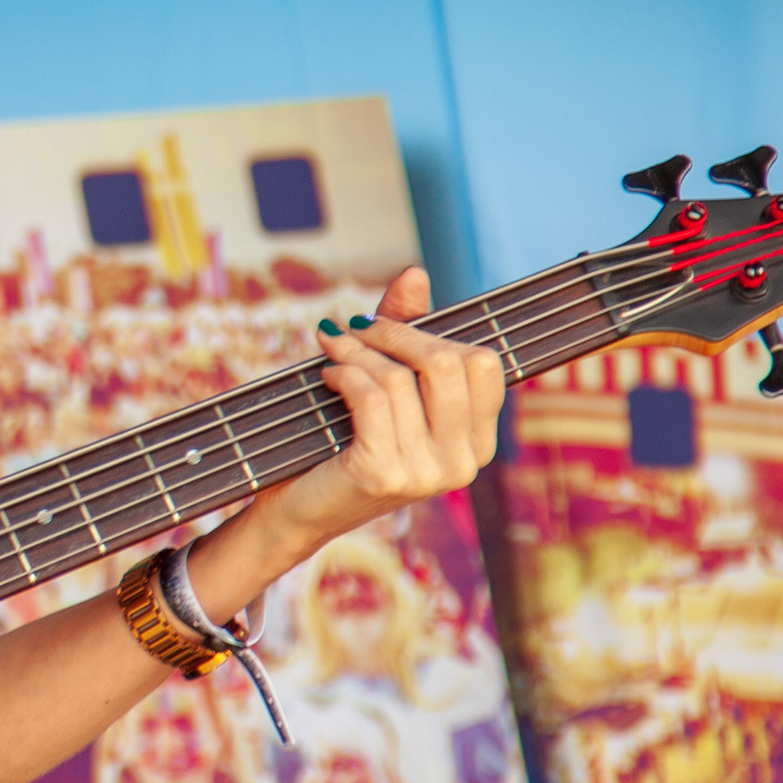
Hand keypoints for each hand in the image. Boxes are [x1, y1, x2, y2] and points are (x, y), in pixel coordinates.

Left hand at [261, 268, 506, 544]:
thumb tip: (416, 274)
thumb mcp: (384, 386)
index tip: (387, 327)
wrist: (299, 509)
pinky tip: (327, 377)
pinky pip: (372, 396)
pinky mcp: (386, 473)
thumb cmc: (343, 443)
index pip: (482, 364)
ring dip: (357, 352)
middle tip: (355, 329)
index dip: (432, 334)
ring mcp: (428, 473)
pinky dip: (344, 374)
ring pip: (401, 377)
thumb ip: (404, 333)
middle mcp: (464, 463)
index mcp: (476, 443)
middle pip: (449, 363)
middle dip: (394, 333)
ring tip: (332, 351)